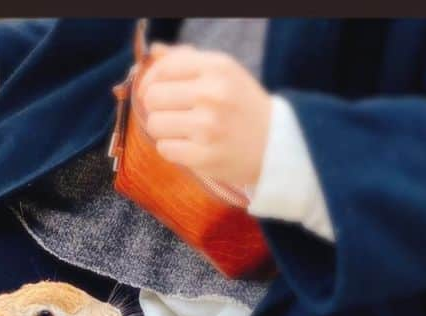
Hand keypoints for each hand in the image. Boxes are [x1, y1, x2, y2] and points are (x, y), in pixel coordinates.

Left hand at [136, 44, 272, 188]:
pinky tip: (189, 146)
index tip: (154, 90)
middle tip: (172, 113)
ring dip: (163, 130)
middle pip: (152, 97)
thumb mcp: (222, 73)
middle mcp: (213, 94)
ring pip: (154, 125)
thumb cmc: (241, 106)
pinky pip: (165, 149)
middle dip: (156, 107)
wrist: (275, 144)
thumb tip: (155, 50)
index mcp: (217, 67)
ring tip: (183, 131)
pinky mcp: (204, 156)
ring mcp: (208, 127)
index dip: (150, 81)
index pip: (163, 68)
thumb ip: (187, 59)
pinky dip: (172, 148)